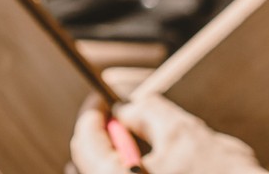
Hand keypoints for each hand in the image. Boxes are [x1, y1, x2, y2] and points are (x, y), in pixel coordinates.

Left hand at [69, 95, 268, 173]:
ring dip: (119, 156)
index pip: (85, 142)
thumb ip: (149, 114)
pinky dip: (136, 169)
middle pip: (92, 163)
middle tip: (118, 118)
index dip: (92, 114)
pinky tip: (157, 163)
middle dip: (103, 136)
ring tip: (140, 140)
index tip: (99, 100)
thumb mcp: (183, 134)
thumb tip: (128, 109)